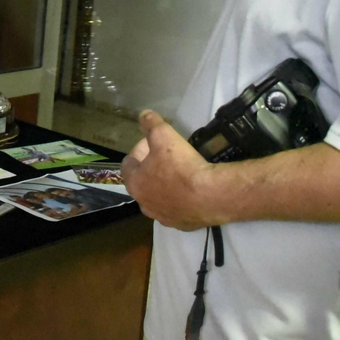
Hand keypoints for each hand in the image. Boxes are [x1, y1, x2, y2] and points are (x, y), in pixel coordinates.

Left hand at [121, 110, 222, 230]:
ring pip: (158, 198)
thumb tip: (143, 115)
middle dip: (151, 167)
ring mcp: (162, 217)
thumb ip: (151, 124)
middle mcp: (144, 204)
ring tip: (180, 174)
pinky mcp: (181, 225)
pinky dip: (180, 200)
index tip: (153, 142)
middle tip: (167, 156)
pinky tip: (191, 191)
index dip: (140, 149)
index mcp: (135, 184)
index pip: (128, 163)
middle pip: (142, 181)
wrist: (211, 196)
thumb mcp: (164, 136)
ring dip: (164, 186)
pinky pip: (176, 209)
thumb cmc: (182, 166)